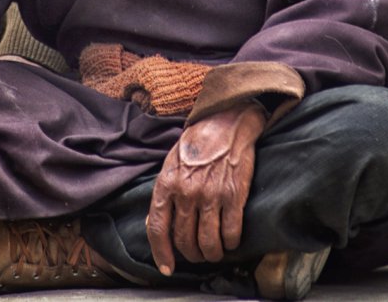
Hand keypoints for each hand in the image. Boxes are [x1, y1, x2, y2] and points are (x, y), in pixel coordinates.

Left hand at [146, 102, 265, 275]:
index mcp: (167, 183)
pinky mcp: (233, 194)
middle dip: (191, 255)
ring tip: (215, 252)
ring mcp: (211, 194)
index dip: (161, 253)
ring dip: (212, 254)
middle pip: (185, 241)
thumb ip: (163, 193)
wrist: (227, 121)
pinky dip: (231, 242)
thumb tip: (153, 222)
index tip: (167, 267)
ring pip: (208, 243)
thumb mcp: (171, 162)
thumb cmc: (197, 142)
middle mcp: (186, 192)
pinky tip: (231, 240)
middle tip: (198, 255)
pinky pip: (231, 232)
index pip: (158, 229)